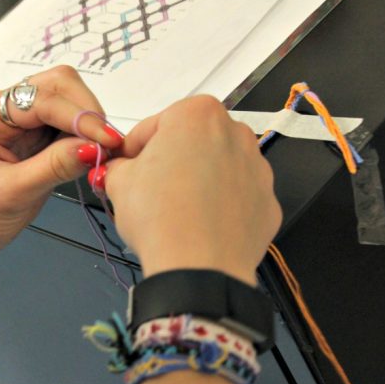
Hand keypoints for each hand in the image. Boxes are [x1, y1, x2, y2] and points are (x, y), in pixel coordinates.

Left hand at [0, 66, 122, 274]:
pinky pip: (63, 125)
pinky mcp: (28, 135)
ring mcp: (15, 119)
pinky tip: (90, 154)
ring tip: (101, 153)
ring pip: (65, 101)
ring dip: (87, 124)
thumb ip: (56, 166)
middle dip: (87, 113)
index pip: (42, 98)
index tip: (109, 141)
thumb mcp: (14, 194)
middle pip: (57, 86)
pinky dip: (81, 136)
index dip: (80, 116)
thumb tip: (97, 147)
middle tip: (109, 146)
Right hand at [105, 95, 280, 285]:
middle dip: (169, 160)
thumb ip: (117, 166)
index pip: (154, 125)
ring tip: (173, 209)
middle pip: (190, 142)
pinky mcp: (267, 202)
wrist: (198, 267)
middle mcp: (235, 133)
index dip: (133, 148)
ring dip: (196, 181)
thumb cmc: (161, 216)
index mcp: (197, 115)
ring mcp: (257, 168)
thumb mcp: (119, 183)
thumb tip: (118, 169)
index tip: (124, 164)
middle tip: (147, 187)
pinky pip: (236, 196)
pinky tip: (197, 224)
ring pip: (216, 167)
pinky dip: (218, 205)